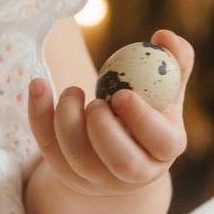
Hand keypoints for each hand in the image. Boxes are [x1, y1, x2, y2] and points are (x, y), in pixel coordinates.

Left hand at [27, 29, 191, 196]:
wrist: (119, 147)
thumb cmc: (148, 110)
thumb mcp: (166, 89)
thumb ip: (175, 61)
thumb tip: (164, 36)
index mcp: (164, 148)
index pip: (161, 141)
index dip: (142, 119)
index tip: (122, 94)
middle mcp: (135, 172)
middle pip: (122, 162)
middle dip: (105, 130)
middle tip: (95, 102)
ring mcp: (99, 177)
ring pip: (80, 158)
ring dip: (69, 120)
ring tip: (72, 93)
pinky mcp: (69, 174)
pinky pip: (49, 148)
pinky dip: (39, 115)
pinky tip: (38, 85)